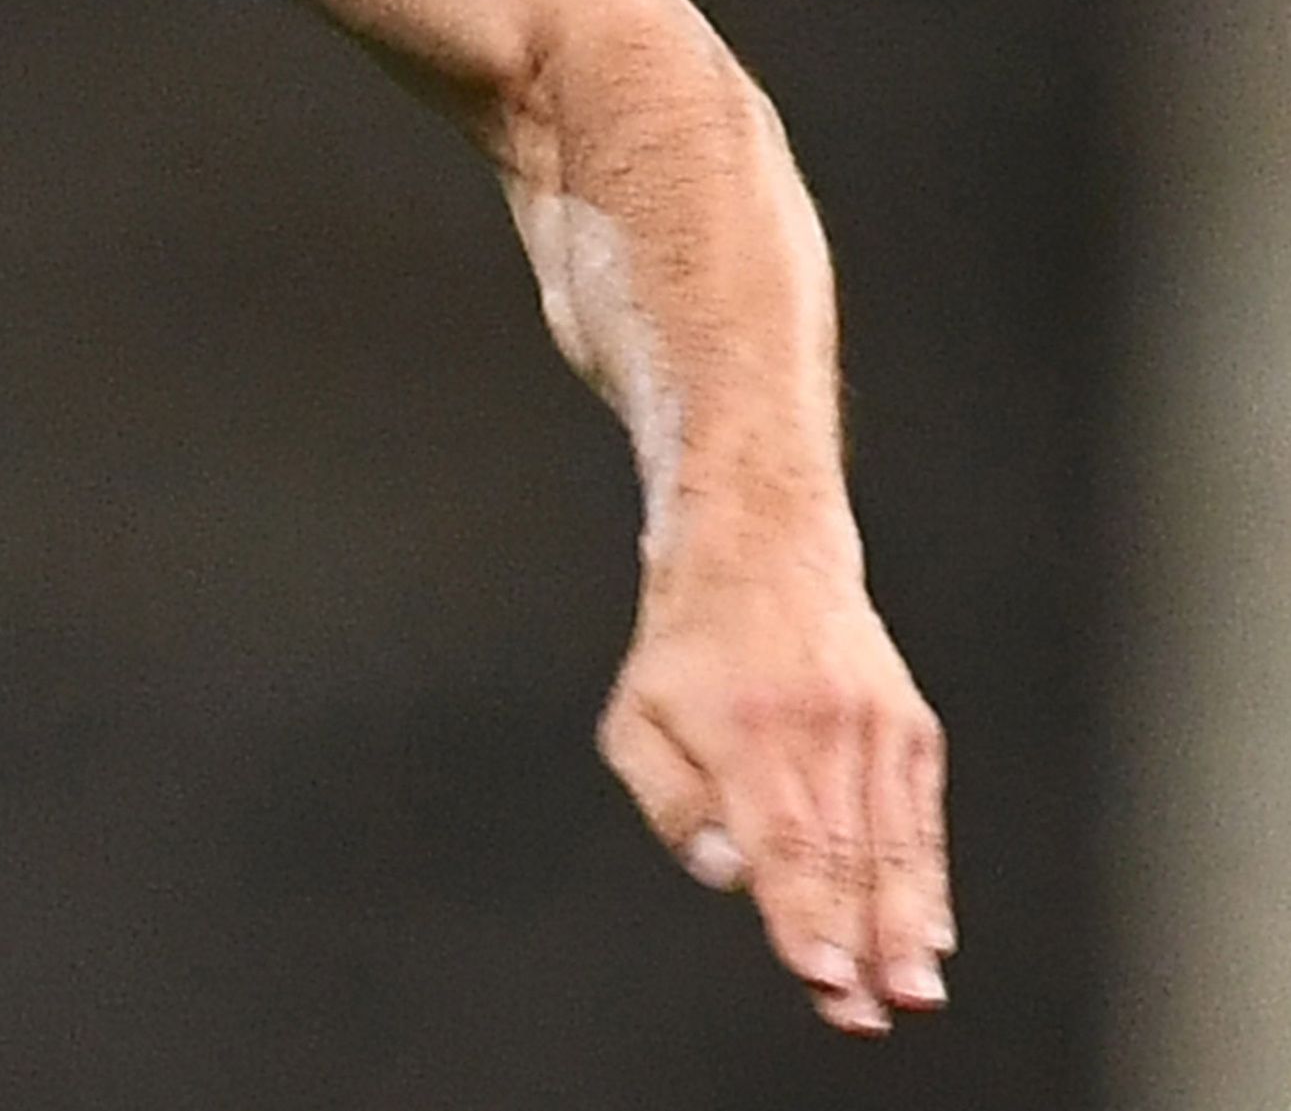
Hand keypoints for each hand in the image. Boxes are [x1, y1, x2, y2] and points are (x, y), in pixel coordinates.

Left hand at [597, 551, 950, 1033]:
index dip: (803, 913)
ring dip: (905, 929)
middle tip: (867, 1013)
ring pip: (895, 845)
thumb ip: (672, 803)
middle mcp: (820, 730)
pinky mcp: (910, 729)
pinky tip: (930, 936)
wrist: (762, 551)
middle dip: (858, 944)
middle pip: (845, 855)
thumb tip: (729, 873)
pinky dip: (927, 881)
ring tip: (912, 994)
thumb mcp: (635, 716)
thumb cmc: (686, 650)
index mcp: (746, 731)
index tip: (819, 974)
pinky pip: (921, 819)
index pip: (782, 840)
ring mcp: (873, 728)